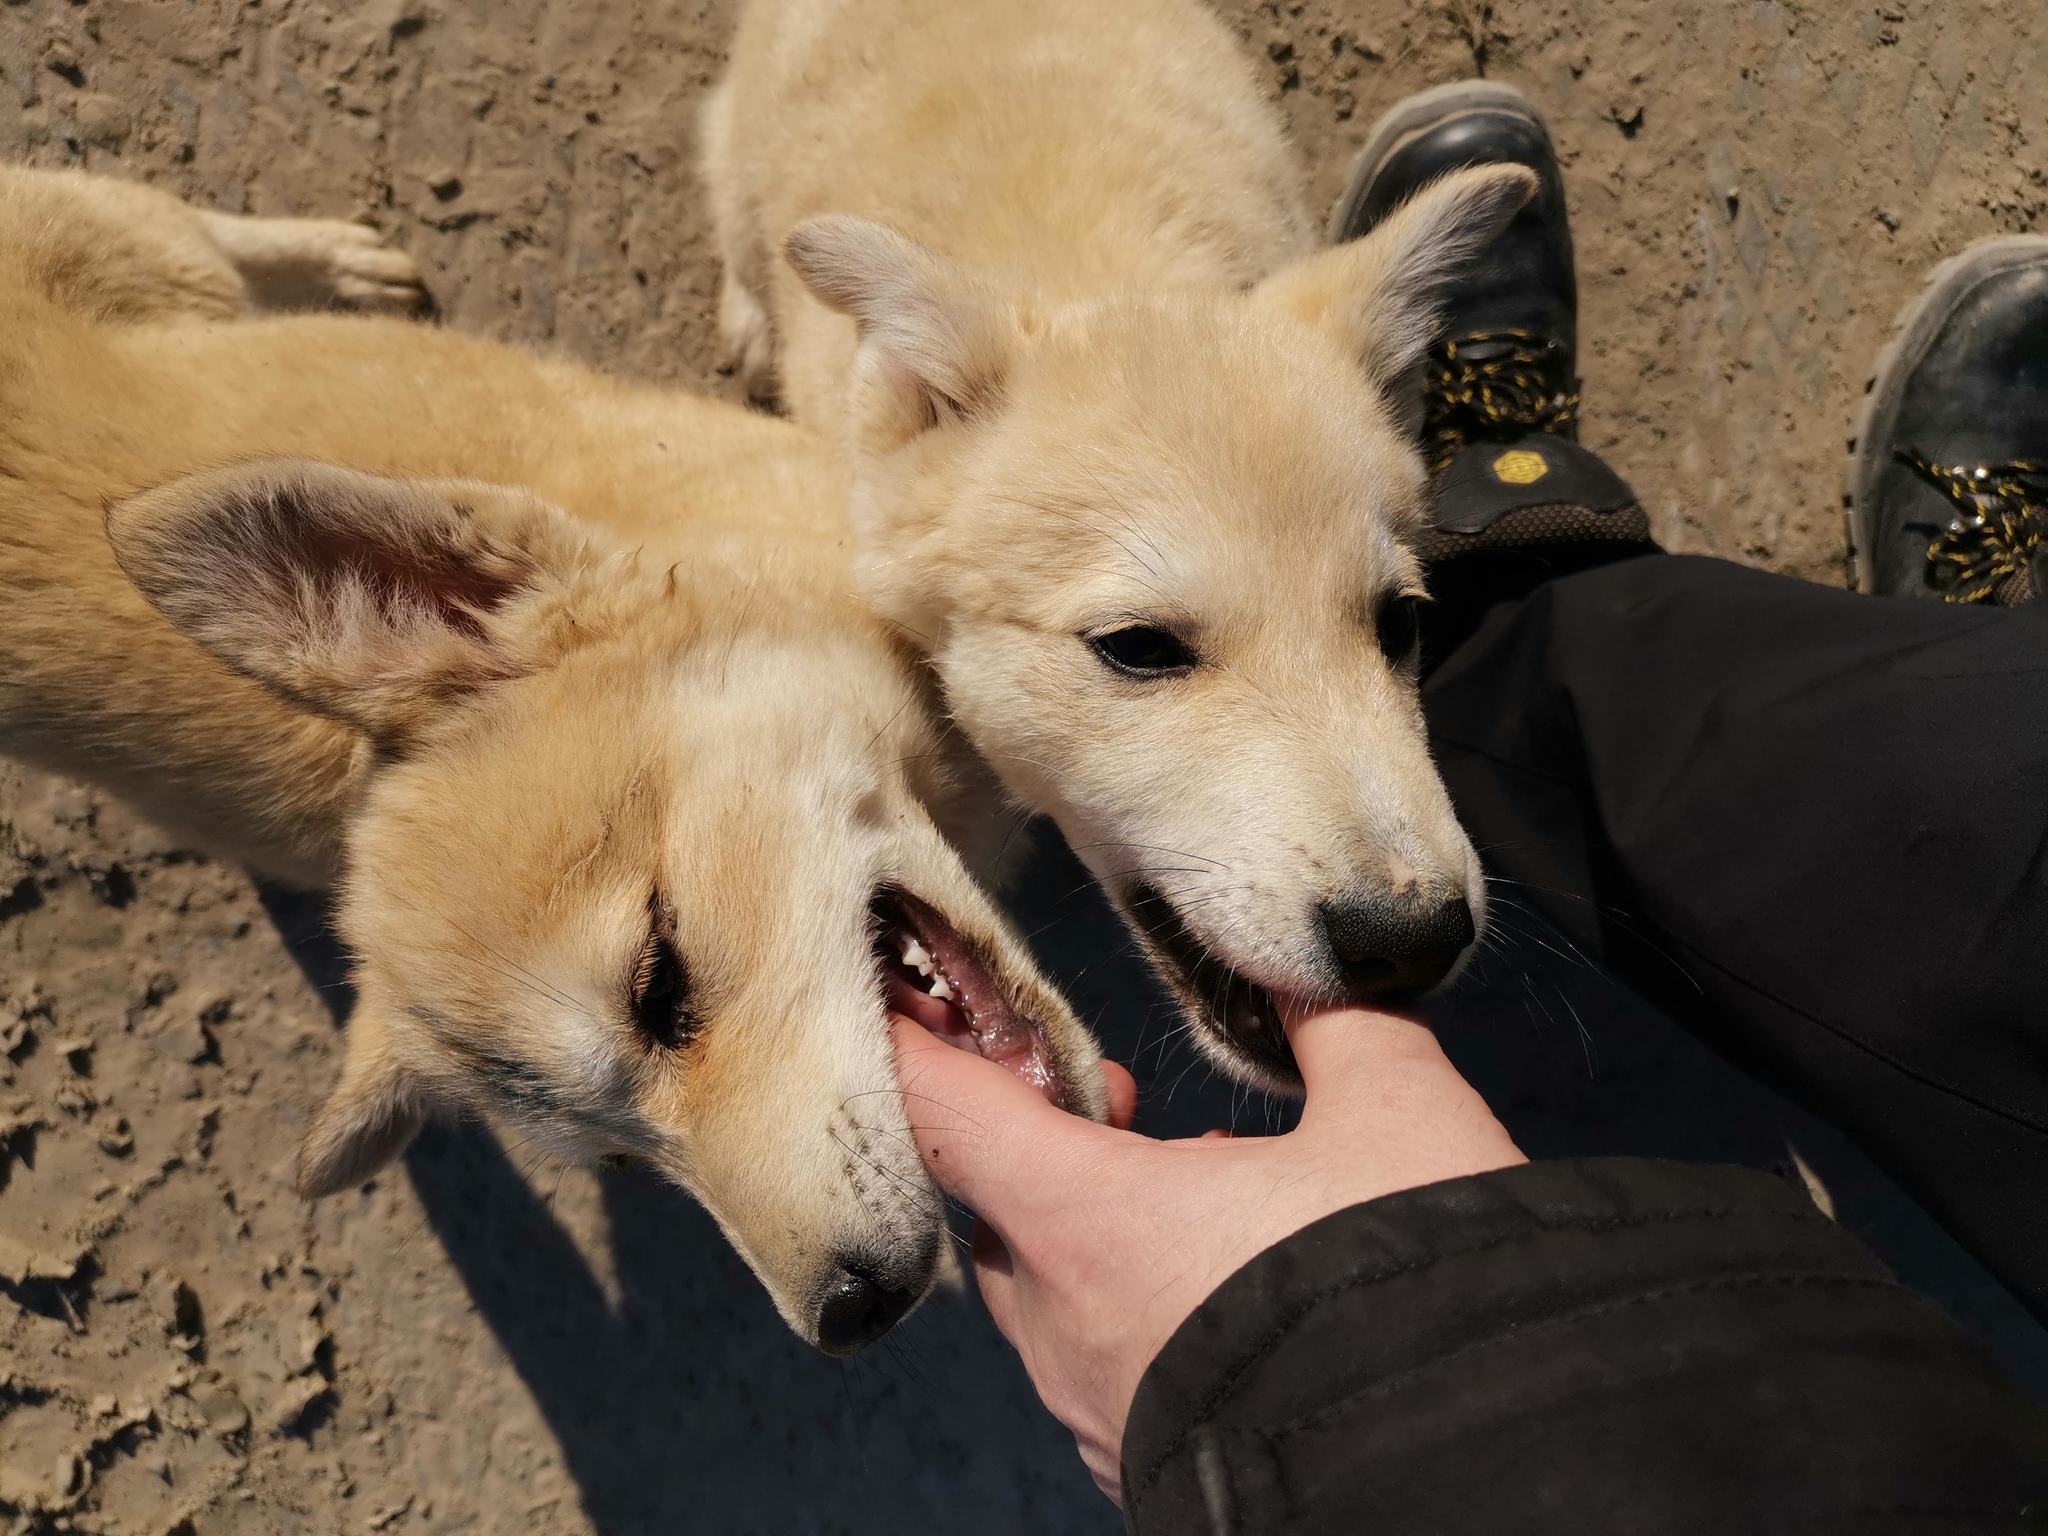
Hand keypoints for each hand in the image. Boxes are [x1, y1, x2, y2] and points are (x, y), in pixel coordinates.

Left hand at [892, 1005, 1524, 1503]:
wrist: (1474, 1482)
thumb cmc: (1413, 1298)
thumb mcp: (1398, 1116)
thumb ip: (1335, 1021)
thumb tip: (1315, 964)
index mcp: (1089, 1220)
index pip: (944, 1113)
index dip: (919, 1046)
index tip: (906, 1001)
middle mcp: (1065, 1322)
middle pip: (992, 1201)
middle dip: (1034, 1135)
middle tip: (1105, 1091)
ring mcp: (1094, 1405)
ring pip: (1045, 1288)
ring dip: (1087, 1221)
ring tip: (1186, 1180)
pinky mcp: (1136, 1458)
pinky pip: (1099, 1360)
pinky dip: (1128, 1301)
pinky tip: (1218, 1282)